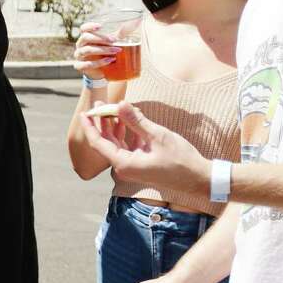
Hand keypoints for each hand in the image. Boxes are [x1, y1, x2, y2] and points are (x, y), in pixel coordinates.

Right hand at [73, 21, 120, 79]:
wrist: (100, 71)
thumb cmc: (105, 53)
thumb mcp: (111, 43)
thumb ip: (120, 34)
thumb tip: (137, 22)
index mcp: (86, 37)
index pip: (83, 28)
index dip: (90, 26)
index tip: (100, 26)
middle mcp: (80, 45)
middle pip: (86, 37)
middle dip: (100, 38)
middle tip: (113, 40)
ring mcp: (79, 56)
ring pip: (87, 50)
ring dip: (102, 50)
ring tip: (116, 51)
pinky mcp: (80, 66)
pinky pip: (87, 64)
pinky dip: (99, 63)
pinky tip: (109, 60)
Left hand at [79, 103, 208, 194]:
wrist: (198, 178)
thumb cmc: (180, 160)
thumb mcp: (157, 136)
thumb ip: (136, 120)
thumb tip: (121, 104)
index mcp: (124, 163)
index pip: (98, 143)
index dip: (90, 126)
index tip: (84, 113)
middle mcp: (124, 167)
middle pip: (106, 142)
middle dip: (102, 123)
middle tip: (100, 104)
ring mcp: (132, 167)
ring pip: (117, 144)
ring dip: (115, 126)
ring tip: (114, 108)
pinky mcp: (141, 164)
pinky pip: (128, 147)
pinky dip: (127, 133)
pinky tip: (130, 119)